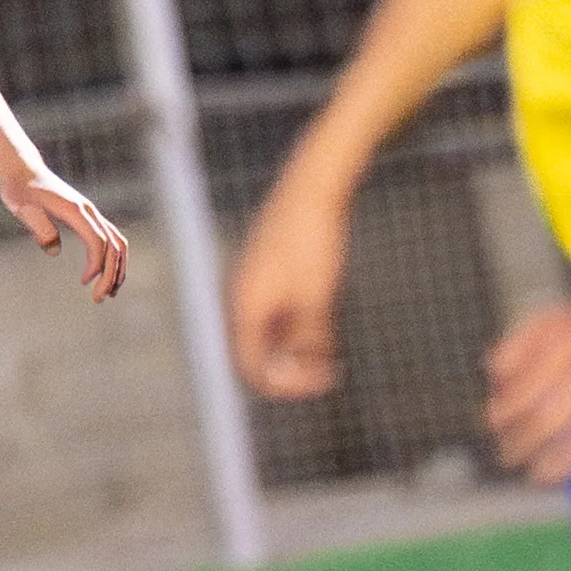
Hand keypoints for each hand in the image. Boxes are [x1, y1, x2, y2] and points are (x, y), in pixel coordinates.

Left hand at [0, 164, 126, 297]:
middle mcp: (89, 212)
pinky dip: (113, 260)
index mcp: (76, 211)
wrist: (24, 171)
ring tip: (108, 294)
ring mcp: (91, 214)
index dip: (96, 264)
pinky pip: (111, 240)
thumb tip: (54, 251)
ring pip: (117, 243)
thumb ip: (39, 228)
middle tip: (98, 300)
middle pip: (114, 245)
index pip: (97, 241)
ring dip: (117, 269)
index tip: (84, 282)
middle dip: (111, 274)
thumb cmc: (20, 191)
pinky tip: (104, 276)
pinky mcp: (88, 218)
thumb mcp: (22, 209)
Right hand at [230, 171, 349, 397]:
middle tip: (326, 374)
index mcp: (245, 305)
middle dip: (290, 369)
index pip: (251, 365)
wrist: (312, 186)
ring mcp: (254, 286)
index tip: (316, 384)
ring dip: (295, 351)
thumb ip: (304, 338)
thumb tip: (298, 371)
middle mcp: (242, 298)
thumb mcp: (315, 295)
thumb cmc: (311, 235)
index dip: (282, 384)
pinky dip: (297, 329)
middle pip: (256, 352)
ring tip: (329, 355)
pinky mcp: (268, 275)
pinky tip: (323, 329)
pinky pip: (276, 315)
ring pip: (268, 335)